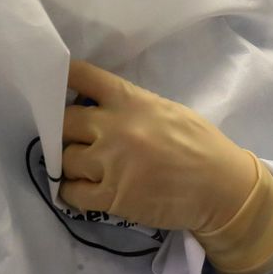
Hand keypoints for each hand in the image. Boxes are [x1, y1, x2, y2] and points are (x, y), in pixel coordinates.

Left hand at [61, 60, 272, 273]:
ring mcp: (110, 163)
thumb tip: (98, 109)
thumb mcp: (167, 110)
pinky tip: (83, 191)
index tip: (51, 82)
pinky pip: (72, 193)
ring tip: (83, 169)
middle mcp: (114, 127)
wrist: (221, 187)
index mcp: (130, 100)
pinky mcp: (111, 197)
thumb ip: (131, 106)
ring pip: (64, 160)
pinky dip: (72, 193)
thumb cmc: (200, 145)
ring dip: (70, 165)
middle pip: (63, 122)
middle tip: (73, 140)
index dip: (62, 77)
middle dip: (64, 131)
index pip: (82, 77)